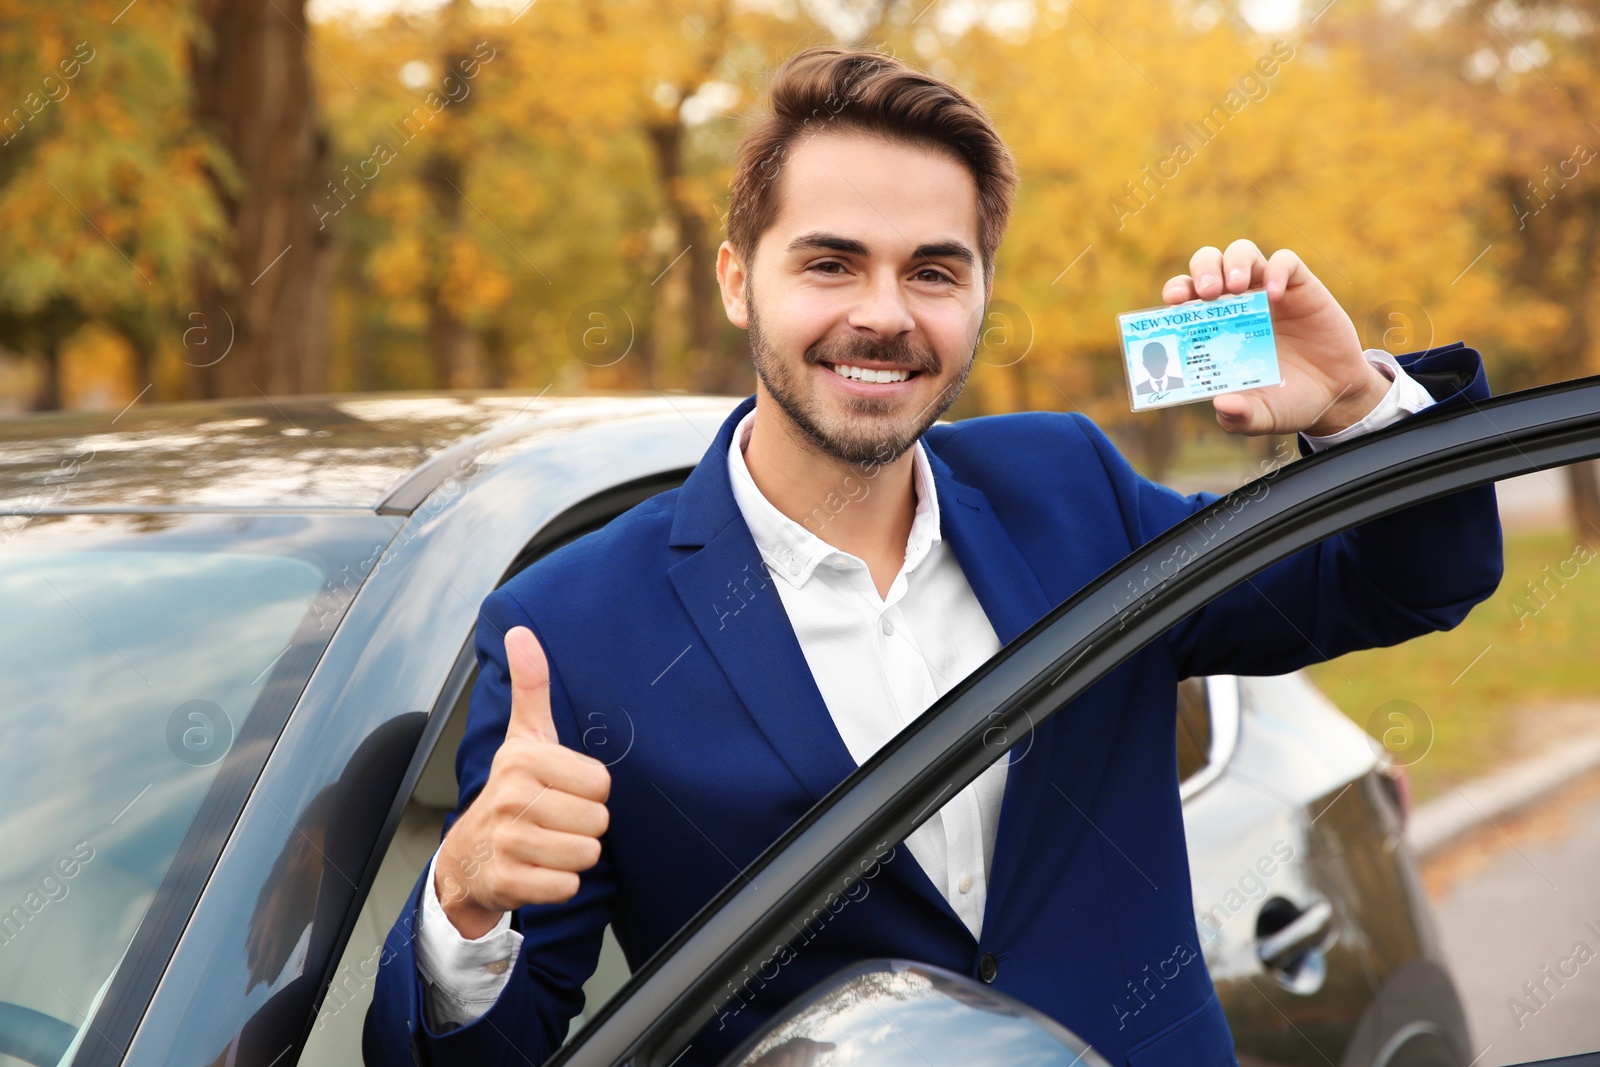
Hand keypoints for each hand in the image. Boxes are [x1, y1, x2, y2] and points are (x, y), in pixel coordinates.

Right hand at [435, 626, 610, 938]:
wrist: (468, 855)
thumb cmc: (511, 791)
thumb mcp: (523, 737)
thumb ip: (531, 686)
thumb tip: (521, 631)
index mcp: (522, 759)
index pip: (600, 783)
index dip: (589, 791)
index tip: (561, 790)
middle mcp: (510, 798)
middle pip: (598, 821)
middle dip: (584, 826)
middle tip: (556, 820)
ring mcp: (506, 842)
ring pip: (586, 854)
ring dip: (574, 855)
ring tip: (549, 844)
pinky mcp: (507, 882)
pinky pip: (567, 885)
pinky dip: (561, 883)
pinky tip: (540, 869)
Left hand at [1161, 239, 1388, 436]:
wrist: (1335, 396)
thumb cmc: (1287, 402)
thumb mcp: (1261, 416)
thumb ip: (1239, 416)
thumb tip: (1221, 405)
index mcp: (1215, 329)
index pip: (1186, 297)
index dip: (1176, 291)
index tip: (1173, 302)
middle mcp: (1237, 305)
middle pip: (1209, 263)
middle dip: (1203, 270)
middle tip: (1208, 293)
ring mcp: (1267, 292)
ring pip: (1242, 252)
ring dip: (1234, 261)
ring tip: (1237, 287)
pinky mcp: (1300, 287)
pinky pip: (1286, 261)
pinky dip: (1277, 270)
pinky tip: (1275, 294)